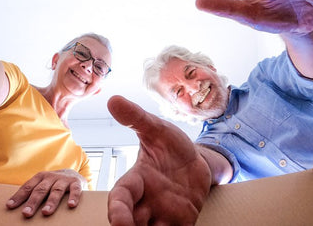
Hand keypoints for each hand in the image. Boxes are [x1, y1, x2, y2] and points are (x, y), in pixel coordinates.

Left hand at [6, 169, 86, 216]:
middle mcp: (51, 177)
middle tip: (26, 213)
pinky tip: (71, 205)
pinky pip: (75, 190)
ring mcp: (64, 179)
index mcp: (40, 177)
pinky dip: (73, 197)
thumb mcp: (43, 184)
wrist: (74, 173)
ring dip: (51, 202)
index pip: (27, 187)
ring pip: (56, 191)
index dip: (19, 196)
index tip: (10, 206)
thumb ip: (33, 192)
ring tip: (46, 212)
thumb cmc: (54, 183)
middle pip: (40, 190)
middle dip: (33, 202)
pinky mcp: (76, 183)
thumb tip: (15, 206)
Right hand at [106, 96, 211, 225]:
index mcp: (137, 180)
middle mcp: (146, 202)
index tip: (118, 223)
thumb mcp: (157, 129)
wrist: (199, 162)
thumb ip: (136, 118)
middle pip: (130, 223)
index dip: (118, 212)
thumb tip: (113, 99)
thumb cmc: (172, 146)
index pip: (121, 198)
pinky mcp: (181, 223)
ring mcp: (163, 215)